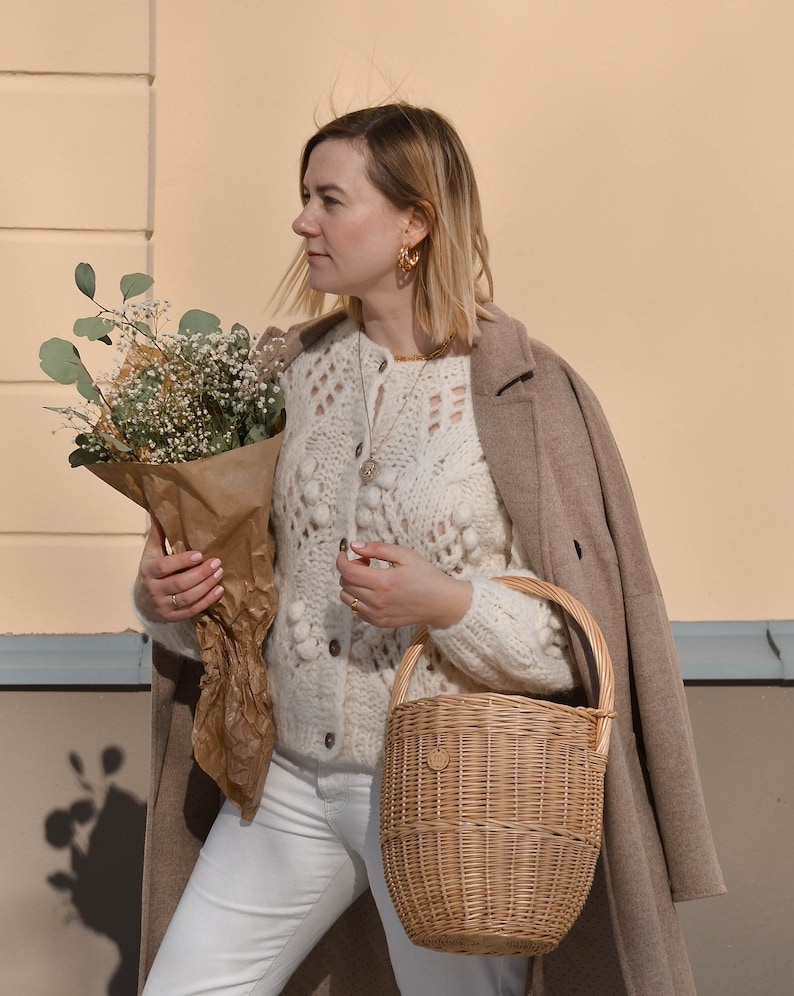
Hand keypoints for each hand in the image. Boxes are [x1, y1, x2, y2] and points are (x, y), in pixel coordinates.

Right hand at [133, 515, 224, 622]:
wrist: (142, 601)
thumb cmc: (151, 570)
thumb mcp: (150, 552)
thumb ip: (157, 533)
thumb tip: (158, 508)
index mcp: (148, 571)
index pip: (165, 567)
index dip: (182, 561)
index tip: (200, 554)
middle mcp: (154, 590)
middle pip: (180, 583)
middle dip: (201, 573)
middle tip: (217, 562)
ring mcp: (164, 605)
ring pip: (188, 598)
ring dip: (206, 586)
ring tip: (220, 573)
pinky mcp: (173, 617)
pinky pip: (192, 610)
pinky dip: (207, 601)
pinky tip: (219, 590)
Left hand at [335, 541, 471, 628]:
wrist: (442, 602)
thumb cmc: (426, 575)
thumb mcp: (405, 554)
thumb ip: (377, 549)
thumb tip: (354, 546)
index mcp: (383, 582)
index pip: (347, 572)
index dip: (341, 561)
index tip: (344, 554)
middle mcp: (377, 601)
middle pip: (345, 584)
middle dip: (349, 570)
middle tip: (366, 563)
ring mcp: (377, 615)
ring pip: (347, 598)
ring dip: (351, 585)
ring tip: (369, 578)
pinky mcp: (380, 622)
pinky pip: (356, 610)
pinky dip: (358, 598)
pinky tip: (373, 591)